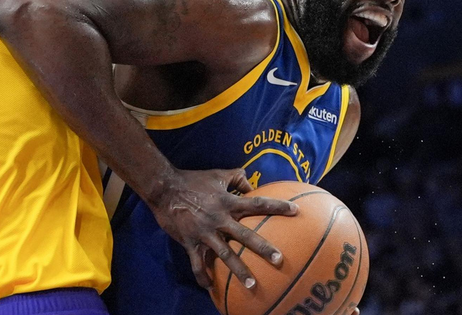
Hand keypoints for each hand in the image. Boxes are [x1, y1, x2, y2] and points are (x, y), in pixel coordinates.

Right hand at [148, 168, 297, 289]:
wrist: (164, 188)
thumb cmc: (193, 180)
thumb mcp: (218, 174)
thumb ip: (237, 176)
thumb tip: (252, 183)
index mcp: (228, 202)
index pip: (258, 203)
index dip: (278, 206)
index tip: (296, 211)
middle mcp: (220, 219)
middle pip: (245, 235)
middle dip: (263, 248)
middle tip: (279, 260)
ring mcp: (205, 232)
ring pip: (225, 255)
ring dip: (239, 271)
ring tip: (252, 285)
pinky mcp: (190, 242)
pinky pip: (197, 262)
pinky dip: (203, 276)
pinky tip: (210, 287)